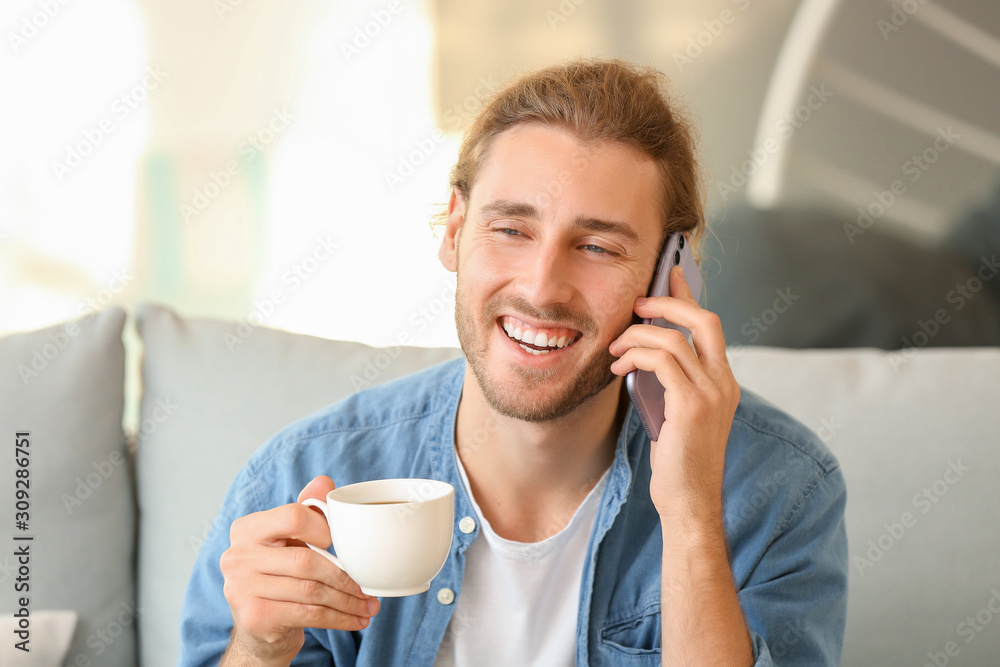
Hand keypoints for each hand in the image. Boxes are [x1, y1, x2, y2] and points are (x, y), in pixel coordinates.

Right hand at [219, 475, 379, 664]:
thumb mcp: (290, 539)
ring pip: (311, 590)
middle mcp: (237, 556)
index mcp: (247, 528)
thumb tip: (324, 482)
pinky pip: (308, 615)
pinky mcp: (255, 618)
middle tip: (369, 587)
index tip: (341, 544)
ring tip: (369, 606)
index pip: (293, 516)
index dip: (323, 528)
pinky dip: (338, 618)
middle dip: (345, 576)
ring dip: (347, 601)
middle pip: (305, 560)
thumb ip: (307, 509)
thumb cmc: (280, 574)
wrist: (258, 625)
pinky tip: (356, 621)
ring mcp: (241, 589)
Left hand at [609, 265, 739, 522]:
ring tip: (614, 349)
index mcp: (724, 382)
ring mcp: (712, 393)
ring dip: (637, 335)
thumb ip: (671, 383)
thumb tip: (645, 355)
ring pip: (674, 338)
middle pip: (703, 319)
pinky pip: (661, 360)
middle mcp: (724, 382)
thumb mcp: (676, 414)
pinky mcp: (692, 405)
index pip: (709, 326)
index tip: (670, 276)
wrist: (688, 502)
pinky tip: (617, 366)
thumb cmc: (677, 464)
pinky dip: (635, 355)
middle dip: (667, 303)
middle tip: (636, 305)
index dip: (688, 298)